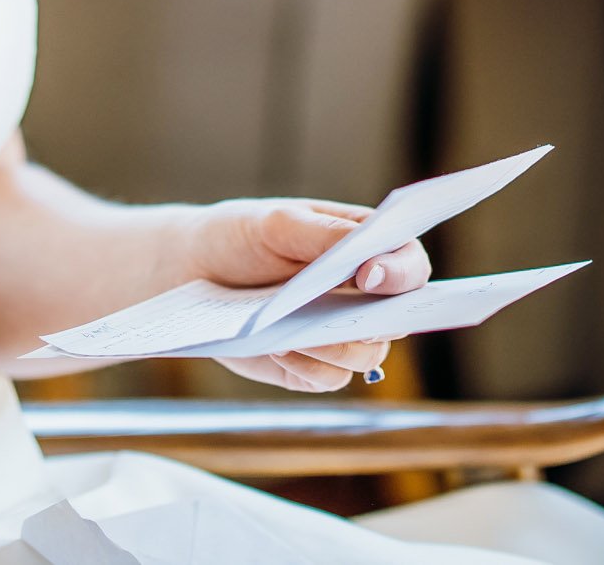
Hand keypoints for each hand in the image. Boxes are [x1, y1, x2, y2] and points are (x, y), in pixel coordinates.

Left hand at [175, 199, 431, 392]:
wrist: (194, 269)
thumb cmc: (244, 236)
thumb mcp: (278, 223)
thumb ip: (326, 235)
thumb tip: (370, 256)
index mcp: (367, 251)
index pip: (409, 266)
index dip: (402, 273)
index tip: (370, 275)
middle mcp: (362, 298)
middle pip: (397, 320)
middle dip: (375, 322)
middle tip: (337, 316)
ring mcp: (339, 335)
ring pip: (367, 357)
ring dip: (336, 347)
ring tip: (295, 333)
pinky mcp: (311, 367)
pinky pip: (330, 379)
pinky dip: (308, 367)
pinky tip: (279, 348)